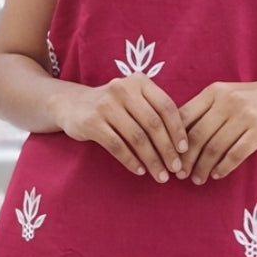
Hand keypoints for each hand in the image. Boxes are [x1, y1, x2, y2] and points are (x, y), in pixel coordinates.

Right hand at [56, 74, 188, 181]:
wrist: (71, 104)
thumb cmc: (113, 106)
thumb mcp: (134, 99)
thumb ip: (154, 112)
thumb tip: (181, 145)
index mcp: (139, 81)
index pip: (166, 106)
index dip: (178, 130)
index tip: (184, 150)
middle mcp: (123, 89)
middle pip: (153, 124)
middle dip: (167, 150)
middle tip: (175, 169)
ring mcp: (106, 105)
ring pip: (137, 137)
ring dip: (151, 160)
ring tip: (160, 175)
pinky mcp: (91, 122)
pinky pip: (117, 146)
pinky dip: (130, 160)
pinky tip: (139, 171)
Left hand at [178, 78, 256, 183]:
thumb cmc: (252, 100)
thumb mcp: (226, 96)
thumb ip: (204, 110)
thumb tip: (176, 138)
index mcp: (214, 92)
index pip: (184, 116)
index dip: (173, 140)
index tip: (169, 157)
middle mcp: (228, 101)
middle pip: (198, 136)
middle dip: (186, 159)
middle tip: (180, 174)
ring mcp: (245, 115)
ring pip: (215, 147)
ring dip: (203, 167)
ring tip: (198, 179)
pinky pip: (236, 154)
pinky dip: (224, 167)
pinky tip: (217, 174)